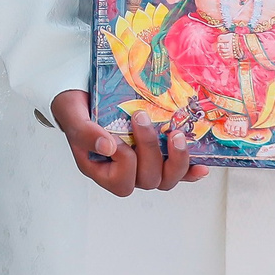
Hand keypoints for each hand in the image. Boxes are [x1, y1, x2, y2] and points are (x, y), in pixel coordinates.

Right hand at [51, 90, 206, 196]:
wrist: (82, 92)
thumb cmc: (74, 106)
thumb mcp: (72, 115)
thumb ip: (85, 132)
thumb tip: (108, 147)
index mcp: (100, 168)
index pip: (120, 182)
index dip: (125, 162)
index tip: (117, 137)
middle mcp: (122, 171)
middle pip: (148, 180)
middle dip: (151, 152)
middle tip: (142, 118)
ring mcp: (142, 163)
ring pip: (166, 180)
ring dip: (176, 160)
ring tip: (177, 136)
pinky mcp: (157, 154)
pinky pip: (178, 171)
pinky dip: (190, 170)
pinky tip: (202, 166)